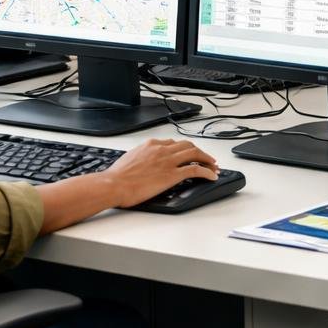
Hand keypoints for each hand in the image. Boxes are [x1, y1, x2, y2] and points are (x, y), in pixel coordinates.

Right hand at [103, 138, 219, 208]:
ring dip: (207, 159)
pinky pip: (195, 170)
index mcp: (151, 144)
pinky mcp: (172, 175)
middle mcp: (162, 149)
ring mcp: (168, 161)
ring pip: (195, 154)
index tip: (189, 153)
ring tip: (214, 166)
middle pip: (188, 145)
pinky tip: (212, 176)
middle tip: (207, 158)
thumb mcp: (130, 159)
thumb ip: (141, 157)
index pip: (174, 143)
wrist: (113, 184)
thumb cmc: (117, 176)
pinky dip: (207, 172)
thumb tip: (144, 162)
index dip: (184, 148)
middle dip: (200, 151)